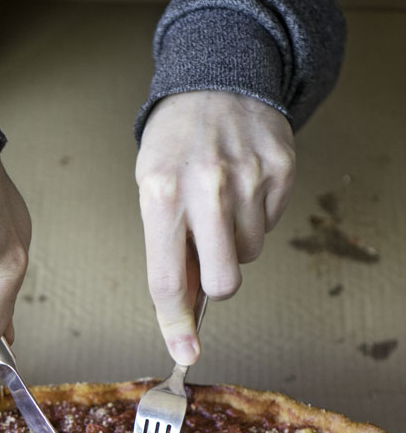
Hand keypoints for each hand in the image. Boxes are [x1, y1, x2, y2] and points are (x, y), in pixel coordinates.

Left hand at [135, 91, 294, 364]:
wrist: (214, 78)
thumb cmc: (175, 144)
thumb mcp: (152, 191)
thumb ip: (165, 250)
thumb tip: (183, 313)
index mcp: (162, 195)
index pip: (167, 280)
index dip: (176, 324)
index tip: (185, 353)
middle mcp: (206, 187)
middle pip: (223, 282)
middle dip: (216, 284)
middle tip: (208, 257)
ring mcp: (249, 177)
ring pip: (249, 255)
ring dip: (235, 243)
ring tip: (221, 204)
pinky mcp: (281, 168)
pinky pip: (271, 224)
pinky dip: (256, 216)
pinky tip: (242, 186)